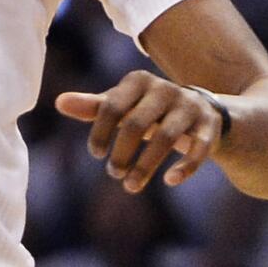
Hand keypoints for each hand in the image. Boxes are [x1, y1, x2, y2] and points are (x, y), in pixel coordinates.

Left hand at [56, 70, 223, 193]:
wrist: (200, 109)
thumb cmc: (148, 109)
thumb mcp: (122, 105)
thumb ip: (93, 107)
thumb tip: (58, 102)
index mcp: (138, 80)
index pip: (111, 106)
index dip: (100, 133)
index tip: (96, 154)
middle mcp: (165, 89)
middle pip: (137, 124)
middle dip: (122, 153)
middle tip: (113, 173)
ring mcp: (189, 106)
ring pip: (166, 138)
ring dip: (146, 166)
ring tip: (130, 186)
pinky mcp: (209, 126)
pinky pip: (198, 148)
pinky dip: (185, 167)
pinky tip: (170, 182)